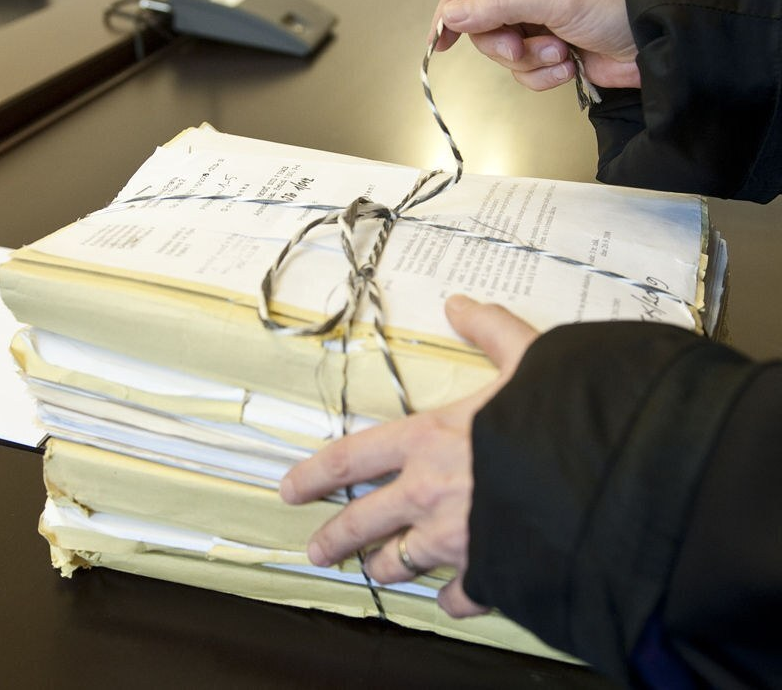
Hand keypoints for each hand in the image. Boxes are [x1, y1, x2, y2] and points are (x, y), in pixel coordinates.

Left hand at [279, 295, 538, 616]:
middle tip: (317, 550)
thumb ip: (490, 330)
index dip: (313, 475)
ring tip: (379, 570)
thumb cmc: (563, 416)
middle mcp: (429, 495)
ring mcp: (456, 540)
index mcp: (427, 440)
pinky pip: (459, 597)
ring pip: (401, 563)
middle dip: (334, 538)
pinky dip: (453, 598)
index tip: (289, 491)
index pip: (351, 459)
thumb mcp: (528, 357)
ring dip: (387, 566)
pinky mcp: (490, 574)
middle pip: (361, 522)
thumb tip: (460, 304)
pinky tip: (451, 597)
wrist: (612, 481)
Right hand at [431, 0, 640, 91]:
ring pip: (501, 50)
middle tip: (522, 48)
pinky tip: (568, 65)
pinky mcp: (546, 49)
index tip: (440, 37)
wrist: (656, 44)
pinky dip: (542, 74)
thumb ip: (499, 4)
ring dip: (530, 60)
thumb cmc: (618, 5)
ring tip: (560, 53)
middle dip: (503, 42)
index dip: (452, 6)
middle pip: (482, 21)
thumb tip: (451, 14)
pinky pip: (522, 70)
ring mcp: (536, 19)